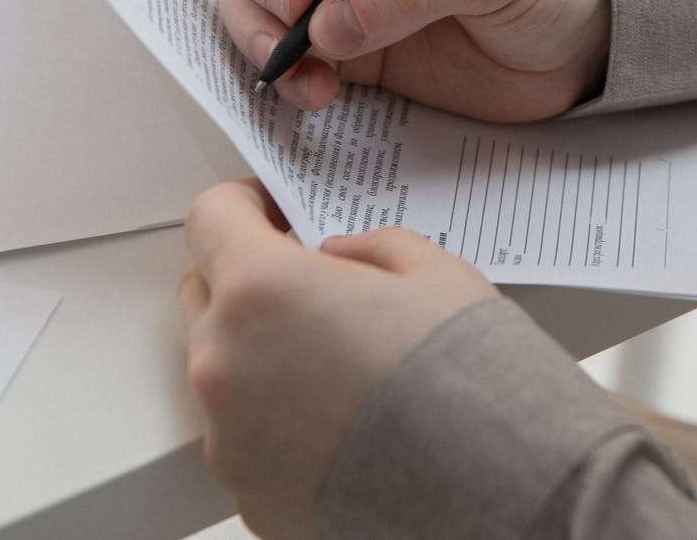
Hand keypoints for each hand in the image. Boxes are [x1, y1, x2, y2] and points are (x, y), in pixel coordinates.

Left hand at [178, 180, 497, 539]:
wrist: (493, 492)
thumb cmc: (468, 381)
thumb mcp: (434, 272)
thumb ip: (369, 248)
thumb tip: (338, 259)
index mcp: (262, 289)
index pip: (210, 219)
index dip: (243, 204)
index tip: (269, 210)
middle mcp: (225, 363)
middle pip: (203, 294)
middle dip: (246, 280)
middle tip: (310, 287)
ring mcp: (229, 437)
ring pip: (222, 371)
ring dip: (261, 355)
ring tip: (338, 367)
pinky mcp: (247, 493)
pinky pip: (245, 437)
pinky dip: (278, 423)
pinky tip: (343, 423)